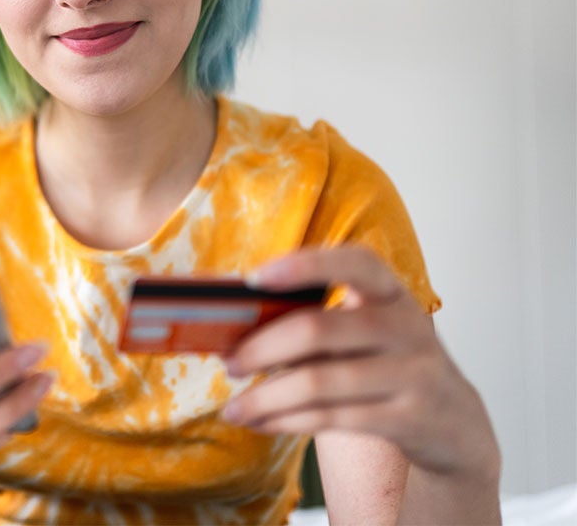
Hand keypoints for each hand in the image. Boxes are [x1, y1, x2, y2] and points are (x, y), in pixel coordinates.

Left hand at [222, 246, 498, 479]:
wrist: (455, 422)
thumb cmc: (387, 364)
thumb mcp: (367, 331)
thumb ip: (317, 322)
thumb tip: (237, 328)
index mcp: (391, 293)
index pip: (354, 262)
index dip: (305, 265)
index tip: (255, 278)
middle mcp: (407, 327)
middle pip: (318, 330)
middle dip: (261, 348)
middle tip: (229, 362)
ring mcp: (413, 374)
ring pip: (318, 383)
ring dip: (265, 397)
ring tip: (234, 407)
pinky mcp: (409, 419)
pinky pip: (331, 418)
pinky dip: (286, 420)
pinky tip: (261, 422)